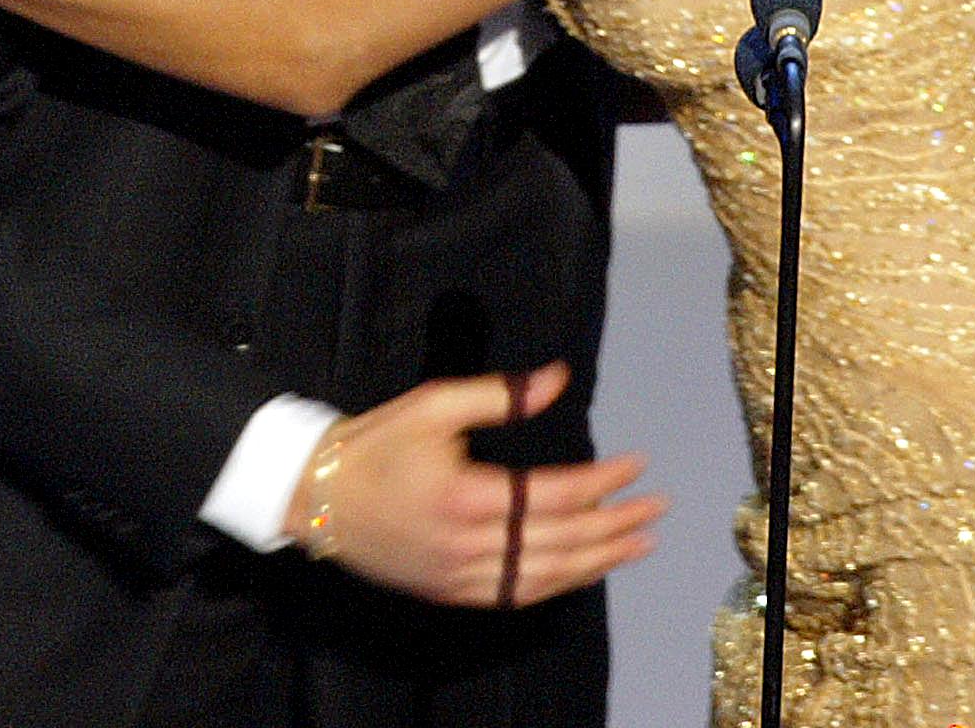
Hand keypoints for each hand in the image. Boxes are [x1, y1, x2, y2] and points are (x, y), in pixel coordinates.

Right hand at [284, 362, 662, 607]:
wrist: (318, 495)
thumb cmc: (378, 441)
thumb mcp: (434, 403)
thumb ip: (500, 395)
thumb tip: (558, 378)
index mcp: (466, 496)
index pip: (554, 494)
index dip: (601, 481)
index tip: (636, 464)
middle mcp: (468, 547)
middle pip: (560, 542)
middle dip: (615, 525)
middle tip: (656, 509)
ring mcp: (459, 578)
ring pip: (544, 577)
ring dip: (598, 563)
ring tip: (637, 544)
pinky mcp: (450, 593)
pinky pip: (516, 596)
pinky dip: (557, 585)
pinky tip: (584, 571)